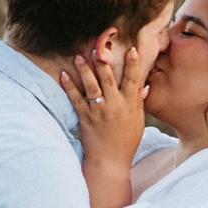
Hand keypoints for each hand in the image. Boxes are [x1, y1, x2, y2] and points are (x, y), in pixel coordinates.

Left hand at [60, 44, 148, 168]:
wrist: (110, 161)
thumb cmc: (127, 142)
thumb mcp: (138, 122)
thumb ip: (139, 103)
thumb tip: (143, 87)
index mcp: (130, 105)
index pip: (132, 80)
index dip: (132, 64)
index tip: (131, 49)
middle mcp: (115, 105)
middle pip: (109, 78)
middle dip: (103, 61)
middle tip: (97, 46)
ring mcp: (99, 111)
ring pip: (91, 85)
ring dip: (84, 69)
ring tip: (78, 56)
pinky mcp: (86, 117)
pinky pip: (76, 99)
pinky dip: (69, 86)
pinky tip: (64, 75)